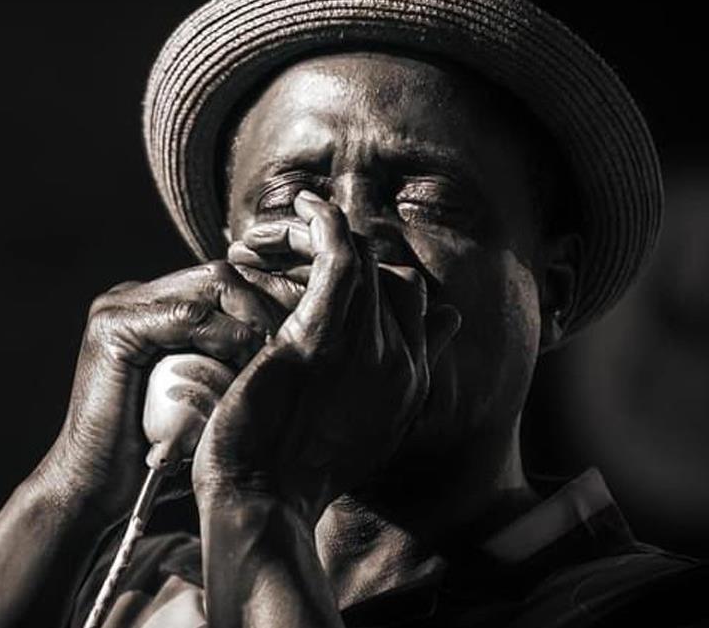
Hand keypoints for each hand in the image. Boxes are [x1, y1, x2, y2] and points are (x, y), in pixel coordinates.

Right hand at [39, 261, 289, 519]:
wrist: (95, 491)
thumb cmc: (159, 456)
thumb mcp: (209, 397)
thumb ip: (236, 363)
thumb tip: (303, 344)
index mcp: (155, 306)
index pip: (229, 281)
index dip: (274, 300)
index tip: (314, 328)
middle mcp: (135, 296)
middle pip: (225, 275)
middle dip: (272, 303)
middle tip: (304, 337)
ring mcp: (119, 306)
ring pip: (213, 284)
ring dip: (255, 318)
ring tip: (278, 355)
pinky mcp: (114, 327)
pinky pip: (187, 315)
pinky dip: (226, 335)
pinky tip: (248, 363)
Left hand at [192, 191, 460, 523]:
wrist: (262, 504)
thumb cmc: (294, 472)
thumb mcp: (362, 425)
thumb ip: (397, 376)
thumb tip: (446, 321)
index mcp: (411, 380)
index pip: (412, 297)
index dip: (372, 274)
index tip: (320, 266)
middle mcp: (400, 361)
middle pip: (388, 272)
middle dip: (338, 249)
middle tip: (280, 247)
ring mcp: (365, 348)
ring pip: (362, 257)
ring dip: (317, 232)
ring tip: (271, 231)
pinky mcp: (320, 338)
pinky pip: (339, 257)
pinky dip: (323, 221)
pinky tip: (302, 204)